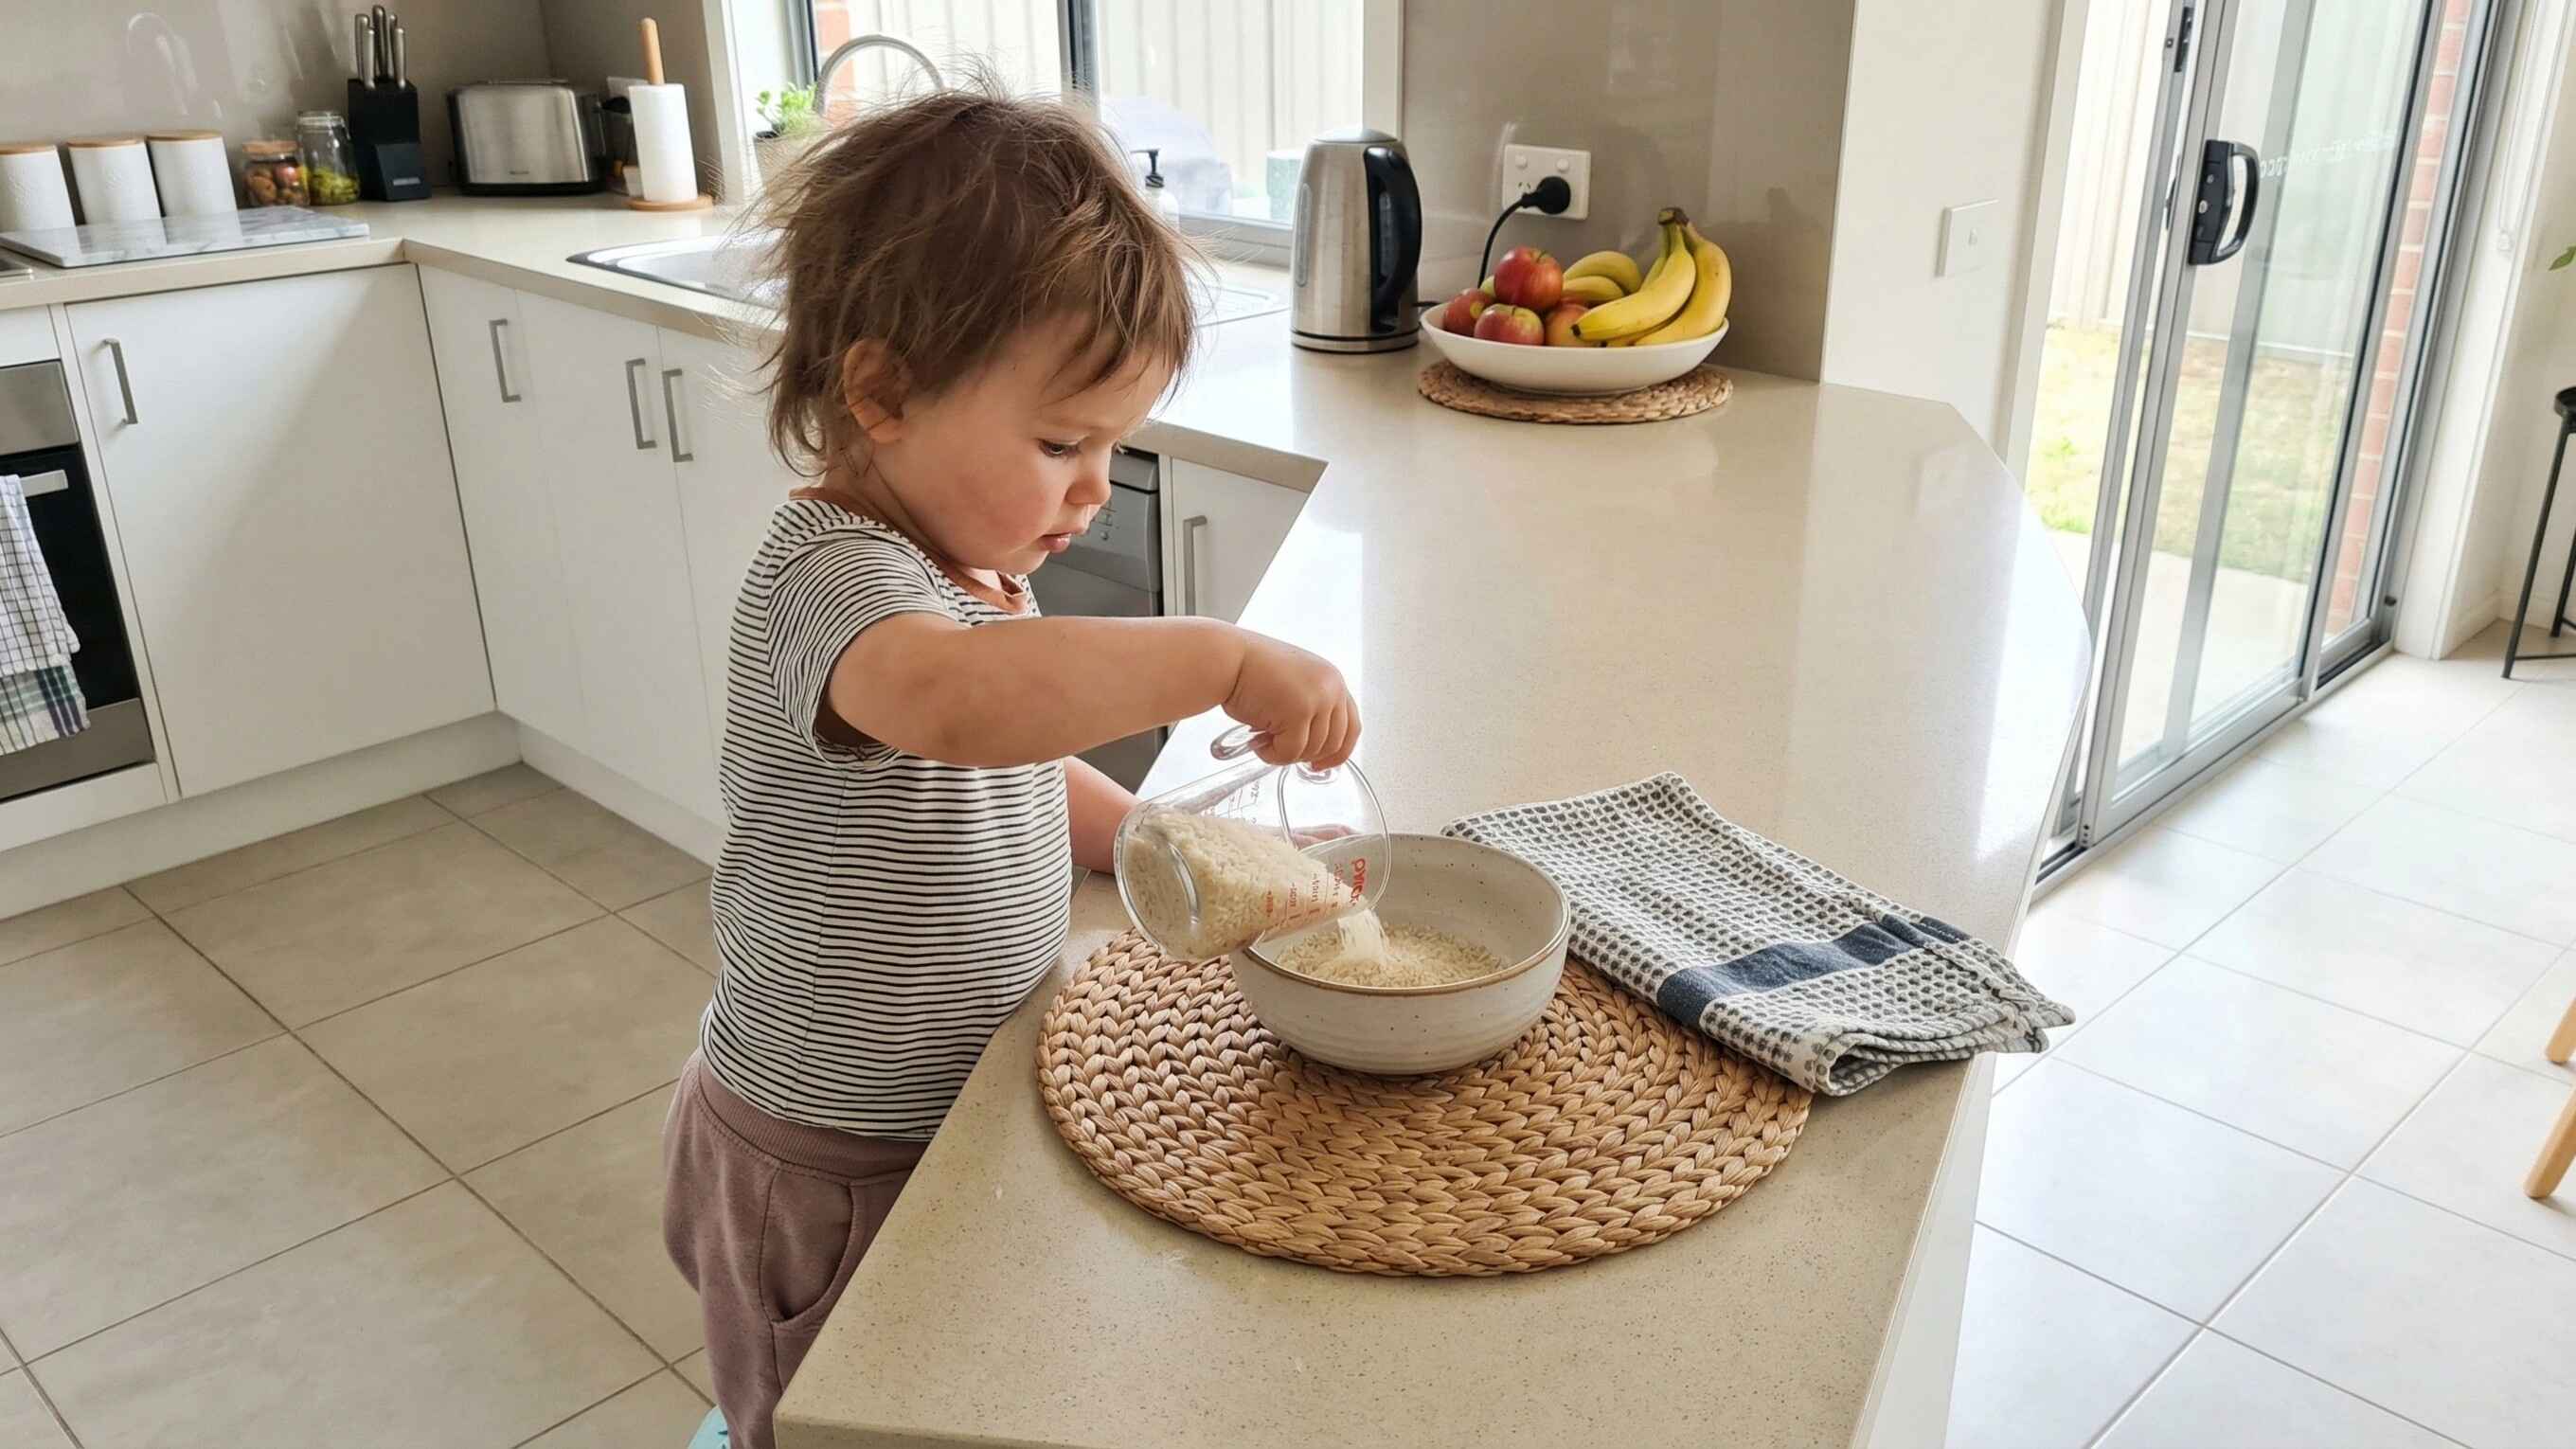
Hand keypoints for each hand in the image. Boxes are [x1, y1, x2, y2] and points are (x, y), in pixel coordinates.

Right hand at [1224, 632, 1359, 768]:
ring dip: (1285, 754)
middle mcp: (1331, 688)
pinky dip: (1273, 755)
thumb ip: (1311, 709)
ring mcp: (1318, 699)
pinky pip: (1291, 751)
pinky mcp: (1300, 711)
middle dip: (1305, 755)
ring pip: (1312, 750)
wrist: (1228, 659)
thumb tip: (1314, 749)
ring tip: (1263, 741)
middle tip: (1280, 750)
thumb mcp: (1294, 686)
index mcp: (1332, 680)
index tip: (1322, 765)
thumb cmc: (1250, 672)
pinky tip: (1257, 743)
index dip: (1339, 752)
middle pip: (1335, 744)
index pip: (1352, 726)